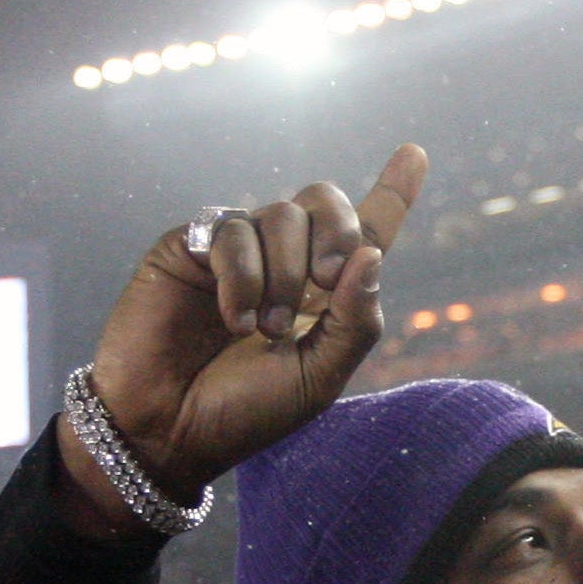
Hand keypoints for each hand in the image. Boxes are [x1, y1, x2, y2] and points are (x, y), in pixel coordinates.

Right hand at [59, 146, 428, 529]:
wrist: (168, 429)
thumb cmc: (243, 413)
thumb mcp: (317, 379)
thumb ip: (354, 321)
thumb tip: (372, 253)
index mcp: (322, 296)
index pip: (363, 233)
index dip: (391, 193)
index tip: (414, 154)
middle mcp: (281, 263)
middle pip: (325, 201)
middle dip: (336, 232)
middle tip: (323, 281)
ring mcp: (236, 252)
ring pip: (281, 214)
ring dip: (283, 275)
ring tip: (261, 330)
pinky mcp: (190, 248)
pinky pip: (232, 230)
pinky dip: (242, 276)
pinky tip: (233, 319)